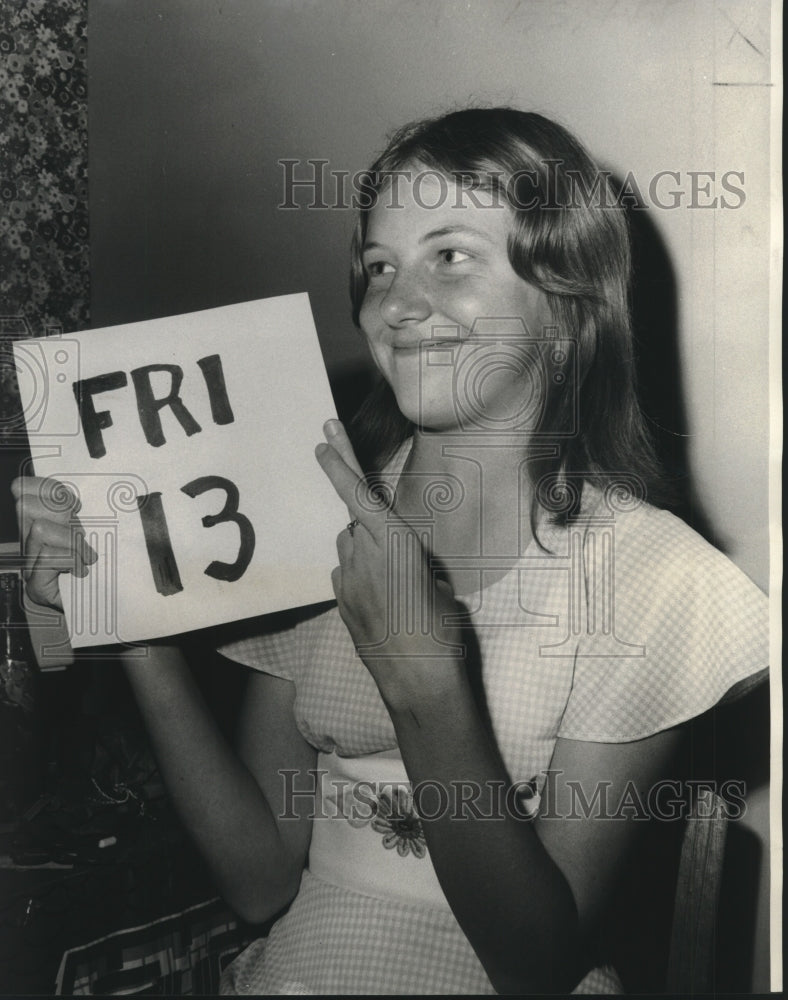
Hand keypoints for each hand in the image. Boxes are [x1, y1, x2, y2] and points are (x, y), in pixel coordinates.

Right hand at [10, 476, 96, 610]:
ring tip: (86, 557)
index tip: (76, 505)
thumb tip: (76, 498)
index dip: (50, 489)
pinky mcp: (34, 584)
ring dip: (71, 542)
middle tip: (81, 535)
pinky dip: (71, 561)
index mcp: (39, 521)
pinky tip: (82, 571)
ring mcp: (27, 563)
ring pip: (39, 530)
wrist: (104, 605)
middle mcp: (26, 540)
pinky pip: (48, 557)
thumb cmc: (102, 565)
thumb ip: (79, 510)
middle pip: (25, 505)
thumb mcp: (92, 528)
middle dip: (60, 515)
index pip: (22, 488)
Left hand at [315, 421, 464, 709]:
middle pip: (353, 519)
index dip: (340, 462)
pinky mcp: (340, 602)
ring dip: (363, 547)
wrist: (417, 680)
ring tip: (392, 574)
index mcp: (393, 542)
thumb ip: (416, 561)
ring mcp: (347, 579)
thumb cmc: (441, 629)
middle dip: (358, 509)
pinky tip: (381, 596)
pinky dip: (359, 574)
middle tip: (334, 457)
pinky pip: (347, 574)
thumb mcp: (440, 584)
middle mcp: (364, 554)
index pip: (358, 493)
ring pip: (349, 547)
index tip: (324, 437)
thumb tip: (408, 561)